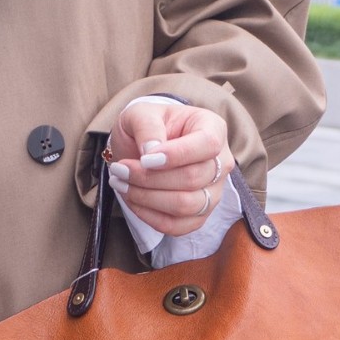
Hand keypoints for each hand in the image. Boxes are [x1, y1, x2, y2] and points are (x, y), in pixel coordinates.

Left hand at [106, 101, 235, 235]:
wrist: (144, 147)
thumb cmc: (148, 126)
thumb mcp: (141, 113)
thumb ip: (147, 126)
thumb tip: (151, 152)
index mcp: (213, 129)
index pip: (207, 144)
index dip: (177, 155)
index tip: (144, 159)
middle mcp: (221, 163)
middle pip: (193, 178)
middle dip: (150, 178)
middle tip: (119, 169)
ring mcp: (213, 192)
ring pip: (186, 205)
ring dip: (147, 198)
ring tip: (120, 183)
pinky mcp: (199, 215)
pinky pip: (177, 226)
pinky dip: (149, 216)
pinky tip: (131, 199)